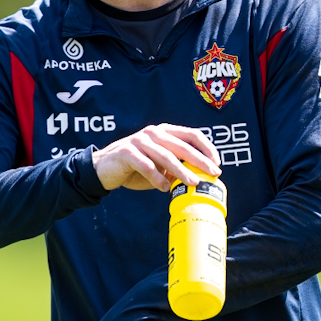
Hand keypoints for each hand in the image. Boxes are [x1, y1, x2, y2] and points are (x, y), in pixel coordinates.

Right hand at [92, 123, 219, 191]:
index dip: (207, 148)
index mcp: (164, 132)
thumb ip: (176, 168)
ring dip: (181, 171)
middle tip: (213, 173)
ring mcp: (139, 141)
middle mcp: (153, 133)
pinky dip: (157, 178)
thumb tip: (199, 179)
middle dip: (200, 160)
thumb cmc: (135, 168)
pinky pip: (146, 166)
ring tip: (193, 183)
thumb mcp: (159, 167)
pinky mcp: (127, 152)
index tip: (217, 163)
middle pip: (182, 145)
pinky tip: (164, 188)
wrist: (103, 169)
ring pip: (166, 155)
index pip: (192, 134)